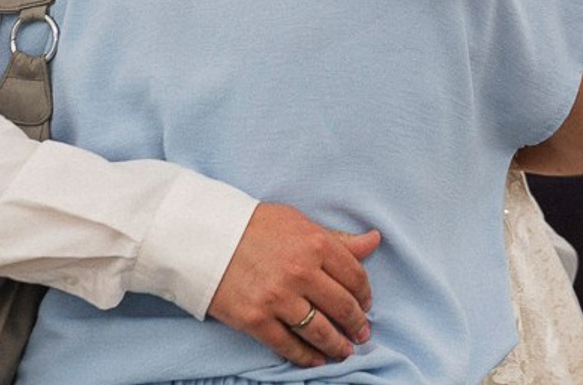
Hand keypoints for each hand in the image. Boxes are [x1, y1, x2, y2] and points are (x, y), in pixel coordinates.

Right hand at [207, 202, 379, 366]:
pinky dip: (306, 357)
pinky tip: (316, 359)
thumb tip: (374, 241)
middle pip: (341, 306)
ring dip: (337, 345)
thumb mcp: (299, 223)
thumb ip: (337, 238)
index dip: (364, 294)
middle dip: (356, 323)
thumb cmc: (257, 227)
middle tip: (362, 333)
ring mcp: (279, 298)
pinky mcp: (257, 319)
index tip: (365, 303)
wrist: (208, 237)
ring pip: (319, 330)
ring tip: (345, 350)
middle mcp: (301, 271)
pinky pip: (289, 345)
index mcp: (315, 243)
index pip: (354, 275)